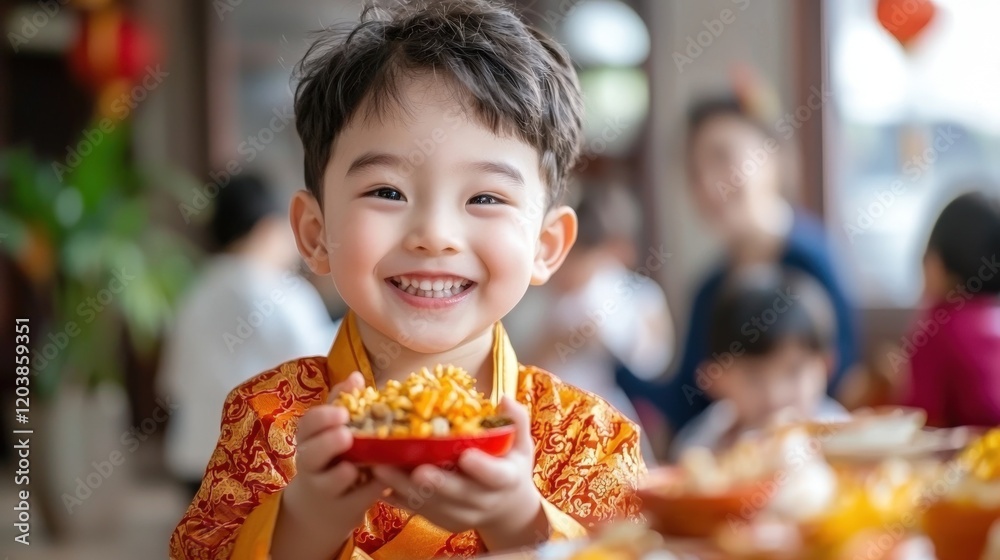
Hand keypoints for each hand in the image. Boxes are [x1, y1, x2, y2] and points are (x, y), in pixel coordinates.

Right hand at [271, 372, 386, 559]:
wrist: (321, 508)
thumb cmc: (333, 456)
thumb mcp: (332, 429)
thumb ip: (343, 402)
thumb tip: (356, 376)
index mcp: (309, 439)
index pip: (307, 425)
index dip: (322, 418)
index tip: (343, 412)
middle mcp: (312, 464)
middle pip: (310, 454)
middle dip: (327, 443)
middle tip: (346, 435)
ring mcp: (325, 489)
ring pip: (327, 482)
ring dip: (341, 473)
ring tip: (352, 467)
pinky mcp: (344, 509)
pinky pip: (356, 500)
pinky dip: (369, 491)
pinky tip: (382, 481)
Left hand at [373, 396, 548, 551]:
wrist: (506, 508)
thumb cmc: (511, 466)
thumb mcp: (521, 443)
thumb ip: (515, 420)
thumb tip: (503, 397)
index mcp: (506, 479)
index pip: (496, 476)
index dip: (481, 468)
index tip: (466, 456)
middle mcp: (484, 501)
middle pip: (458, 494)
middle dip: (436, 483)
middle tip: (417, 469)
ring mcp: (462, 514)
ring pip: (433, 504)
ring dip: (406, 488)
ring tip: (381, 469)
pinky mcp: (442, 520)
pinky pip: (419, 511)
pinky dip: (399, 499)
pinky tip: (380, 484)